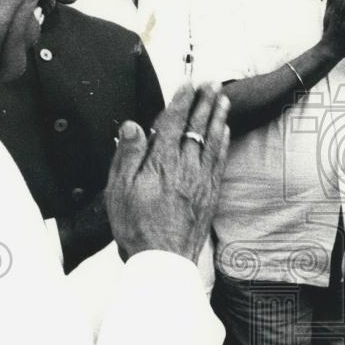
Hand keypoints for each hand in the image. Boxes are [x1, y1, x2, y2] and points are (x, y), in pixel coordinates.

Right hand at [105, 83, 230, 264]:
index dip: (181, 101)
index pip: (173, 122)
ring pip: (213, 140)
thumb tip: (133, 126)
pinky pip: (220, 160)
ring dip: (218, 117)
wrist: (162, 259)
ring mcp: (200, 179)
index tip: (188, 85)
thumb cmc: (136, 227)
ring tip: (224, 100)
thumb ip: (128, 155)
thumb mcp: (119, 190)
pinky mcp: (210, 193)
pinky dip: (223, 142)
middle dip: (205, 102)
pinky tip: (226, 132)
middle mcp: (185, 166)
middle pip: (197, 126)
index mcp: (161, 162)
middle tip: (213, 84)